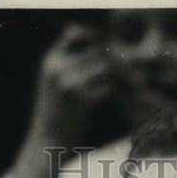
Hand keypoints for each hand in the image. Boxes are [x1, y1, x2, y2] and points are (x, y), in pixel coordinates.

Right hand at [13, 23, 122, 177]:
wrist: (45, 144)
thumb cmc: (55, 117)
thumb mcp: (55, 85)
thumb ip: (70, 66)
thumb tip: (99, 55)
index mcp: (50, 60)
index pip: (75, 32)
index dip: (95, 36)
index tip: (111, 47)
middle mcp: (58, 66)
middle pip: (96, 49)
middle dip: (115, 58)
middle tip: (131, 67)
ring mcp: (69, 82)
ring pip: (105, 66)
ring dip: (121, 73)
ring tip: (131, 82)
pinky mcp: (82, 99)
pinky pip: (109, 86)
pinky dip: (119, 91)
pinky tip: (125, 98)